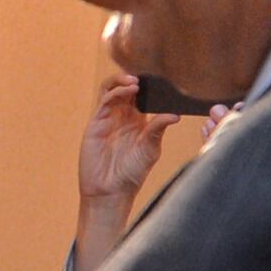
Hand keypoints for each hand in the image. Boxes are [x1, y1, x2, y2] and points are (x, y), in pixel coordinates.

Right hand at [75, 78, 226, 270]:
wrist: (111, 192)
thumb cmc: (132, 174)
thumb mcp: (150, 149)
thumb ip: (158, 129)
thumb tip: (175, 115)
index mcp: (137, 121)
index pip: (141, 96)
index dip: (148, 86)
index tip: (160, 81)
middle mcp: (121, 117)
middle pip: (125, 89)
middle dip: (134, 80)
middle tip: (145, 78)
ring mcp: (107, 119)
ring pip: (111, 90)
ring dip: (122, 81)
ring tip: (135, 82)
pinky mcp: (95, 124)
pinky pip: (103, 102)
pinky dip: (114, 92)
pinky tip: (126, 91)